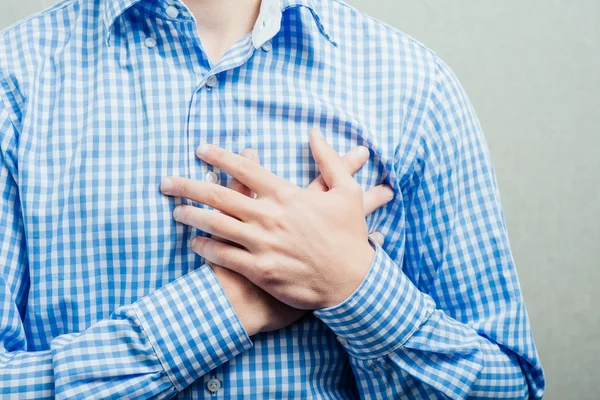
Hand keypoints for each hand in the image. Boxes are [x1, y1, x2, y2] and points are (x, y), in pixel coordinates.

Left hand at [161, 129, 393, 310]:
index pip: (245, 169)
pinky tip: (194, 242)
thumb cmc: (349, 236)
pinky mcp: (260, 270)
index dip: (219, 157)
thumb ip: (329, 160)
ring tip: (175, 210)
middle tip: (166, 181)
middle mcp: (270, 217)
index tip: (200, 150)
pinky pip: (224, 256)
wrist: (352, 282)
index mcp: (287, 195)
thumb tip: (315, 132)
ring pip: (217, 225)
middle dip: (188, 186)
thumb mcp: (347, 192)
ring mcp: (263, 245)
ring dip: (192, 216)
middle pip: (220, 196)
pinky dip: (206, 247)